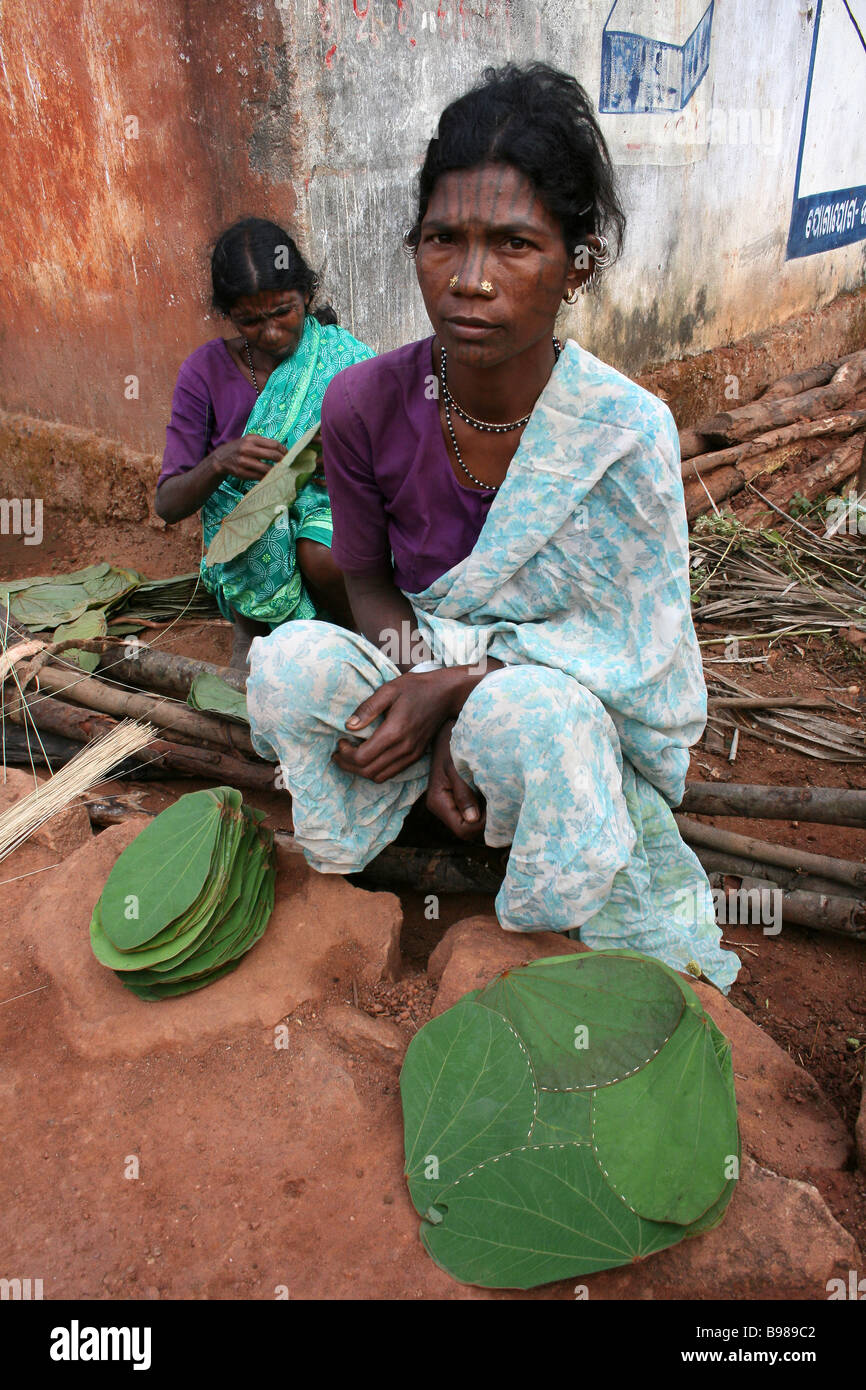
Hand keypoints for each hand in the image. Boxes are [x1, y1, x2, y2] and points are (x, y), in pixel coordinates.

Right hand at [211, 434, 286, 480]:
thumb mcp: (250, 441)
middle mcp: (247, 449)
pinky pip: (259, 477)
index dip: (284, 451)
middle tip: (288, 465)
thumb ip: (264, 444)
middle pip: (272, 455)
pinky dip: (267, 477)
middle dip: (283, 461)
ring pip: (267, 468)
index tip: (289, 455)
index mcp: (252, 439)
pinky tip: (271, 476)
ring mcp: (244, 461)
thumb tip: (283, 451)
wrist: (221, 458)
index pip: (274, 444)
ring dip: (276, 471)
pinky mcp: (242, 473)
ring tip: (281, 472)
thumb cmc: (240, 449)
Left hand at [332, 669, 462, 782]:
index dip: (346, 754)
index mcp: (394, 731)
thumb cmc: (416, 688)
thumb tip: (348, 726)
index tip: (340, 742)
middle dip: (348, 765)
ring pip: (379, 777)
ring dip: (360, 771)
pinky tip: (368, 758)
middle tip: (338, 753)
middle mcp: (403, 748)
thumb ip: (368, 708)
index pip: (362, 757)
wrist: (445, 695)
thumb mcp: (389, 690)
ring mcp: (411, 755)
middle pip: (368, 771)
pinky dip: (375, 771)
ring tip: (349, 758)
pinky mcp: (415, 757)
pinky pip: (391, 774)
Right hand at [425, 720, 484, 839]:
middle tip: (498, 799)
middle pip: (468, 830)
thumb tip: (473, 819)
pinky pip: (474, 813)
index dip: (481, 824)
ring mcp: (450, 805)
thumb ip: (464, 793)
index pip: (463, 830)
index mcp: (438, 803)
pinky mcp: (458, 799)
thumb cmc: (451, 745)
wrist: (447, 731)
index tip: (495, 806)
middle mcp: (442, 808)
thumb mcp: (457, 767)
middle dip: (486, 820)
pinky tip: (490, 791)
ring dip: (486, 813)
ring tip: (494, 793)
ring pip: (472, 823)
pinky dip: (485, 806)